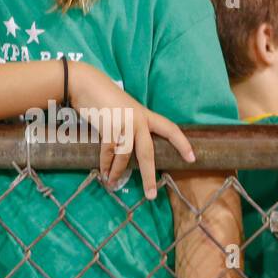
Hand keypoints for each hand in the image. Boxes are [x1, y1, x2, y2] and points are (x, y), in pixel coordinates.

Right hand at [68, 62, 195, 198]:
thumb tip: (130, 146)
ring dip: (118, 172)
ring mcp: (123, 123)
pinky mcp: (108, 127)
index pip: (170, 129)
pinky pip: (109, 151)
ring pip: (125, 155)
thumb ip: (131, 124)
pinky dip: (106, 164)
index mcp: (145, 114)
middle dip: (149, 175)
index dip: (182, 143)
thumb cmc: (104, 96)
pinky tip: (105, 173)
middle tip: (152, 194)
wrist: (85, 84)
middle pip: (147, 152)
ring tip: (113, 183)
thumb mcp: (124, 109)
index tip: (192, 158)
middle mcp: (138, 120)